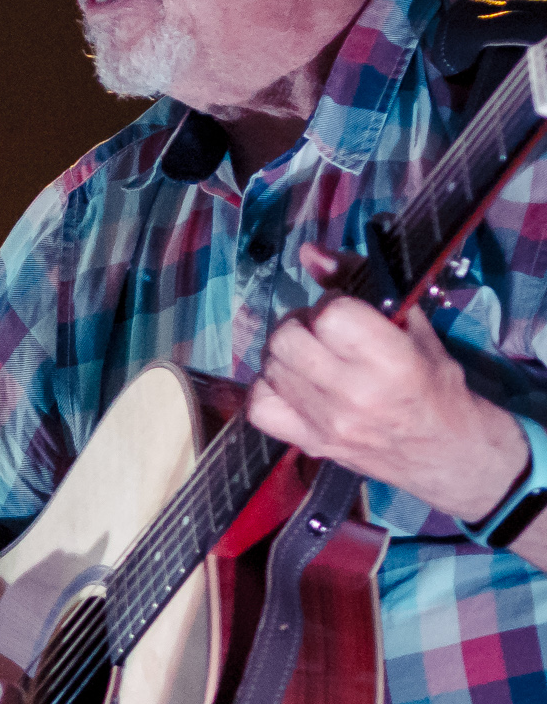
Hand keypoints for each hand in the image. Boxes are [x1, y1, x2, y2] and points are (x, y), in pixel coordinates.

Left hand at [246, 244, 526, 519]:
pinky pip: (258, 406)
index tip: (347, 312)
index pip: (331, 314)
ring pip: (270, 367)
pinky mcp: (308, 443)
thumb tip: (309, 252)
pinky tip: (291, 384)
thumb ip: (358, 284)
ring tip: (312, 357)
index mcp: (390, 361)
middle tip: (323, 334)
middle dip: (301, 326)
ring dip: (285, 354)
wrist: (445, 451)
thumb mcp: (413, 327)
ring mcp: (326, 422)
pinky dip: (268, 388)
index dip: (333, 305)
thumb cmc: (435, 384)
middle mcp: (353, 393)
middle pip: (287, 339)